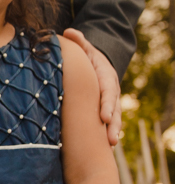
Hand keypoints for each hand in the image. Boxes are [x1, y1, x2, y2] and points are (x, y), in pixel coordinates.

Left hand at [62, 29, 120, 145]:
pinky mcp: (104, 113)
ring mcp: (110, 104)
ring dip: (112, 134)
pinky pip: (106, 126)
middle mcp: (112, 93)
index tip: (104, 117)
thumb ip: (78, 42)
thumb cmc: (87, 58)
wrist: (97, 65)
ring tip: (109, 148)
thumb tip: (69, 33)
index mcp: (107, 78)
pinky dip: (105, 137)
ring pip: (114, 121)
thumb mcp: (85, 49)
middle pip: (115, 111)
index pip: (108, 92)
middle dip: (113, 126)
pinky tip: (102, 150)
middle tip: (110, 140)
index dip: (107, 105)